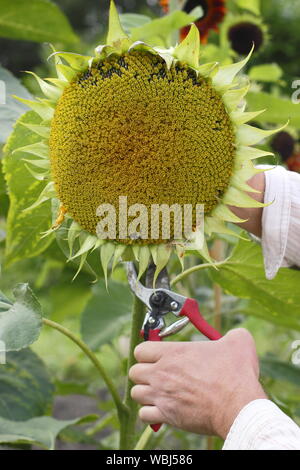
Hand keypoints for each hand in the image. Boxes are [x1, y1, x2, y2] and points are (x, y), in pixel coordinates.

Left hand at [129, 328, 266, 438]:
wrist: (238, 407)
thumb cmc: (236, 375)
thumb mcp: (238, 342)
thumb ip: (232, 334)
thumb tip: (235, 335)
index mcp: (173, 353)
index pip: (141, 349)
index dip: (147, 352)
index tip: (156, 355)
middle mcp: (162, 373)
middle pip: (134, 371)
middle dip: (143, 372)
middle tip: (157, 374)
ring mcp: (162, 395)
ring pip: (136, 393)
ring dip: (145, 392)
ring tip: (159, 392)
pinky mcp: (167, 416)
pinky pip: (144, 415)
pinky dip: (150, 413)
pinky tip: (163, 409)